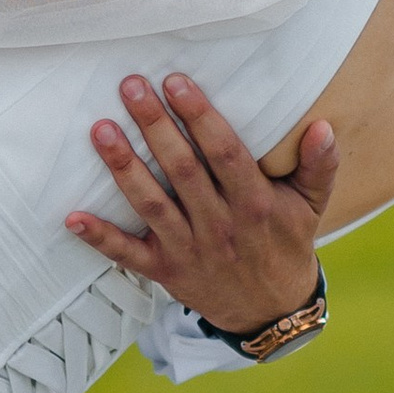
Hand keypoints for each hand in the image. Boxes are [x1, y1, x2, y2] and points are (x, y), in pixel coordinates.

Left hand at [65, 76, 337, 338]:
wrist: (270, 310)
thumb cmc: (286, 242)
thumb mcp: (311, 205)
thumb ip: (319, 166)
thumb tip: (321, 127)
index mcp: (255, 204)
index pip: (225, 153)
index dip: (200, 117)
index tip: (177, 82)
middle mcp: (219, 226)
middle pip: (182, 170)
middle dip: (155, 126)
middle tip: (131, 87)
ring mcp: (188, 249)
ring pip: (152, 204)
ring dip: (124, 167)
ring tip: (100, 129)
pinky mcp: (164, 270)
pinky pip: (127, 255)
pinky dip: (100, 237)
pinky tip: (72, 216)